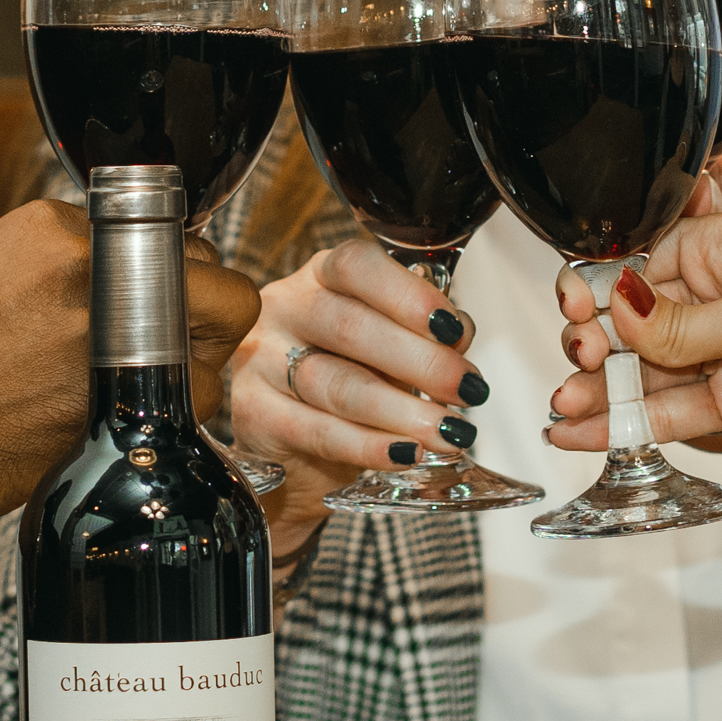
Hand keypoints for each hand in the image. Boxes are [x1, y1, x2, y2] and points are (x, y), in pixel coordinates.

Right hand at [0, 202, 264, 570]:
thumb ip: (53, 272)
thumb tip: (114, 286)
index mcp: (50, 229)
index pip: (166, 233)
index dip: (170, 277)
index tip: (151, 305)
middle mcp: (89, 271)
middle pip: (212, 282)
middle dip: (198, 319)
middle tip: (158, 354)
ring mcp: (107, 340)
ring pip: (214, 347)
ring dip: (193, 372)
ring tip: (131, 396)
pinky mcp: (111, 409)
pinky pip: (187, 407)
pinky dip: (169, 421)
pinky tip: (115, 427)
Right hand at [233, 244, 489, 556]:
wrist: (292, 447)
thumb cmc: (347, 378)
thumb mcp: (388, 347)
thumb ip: (424, 333)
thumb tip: (458, 333)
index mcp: (320, 277)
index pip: (357, 266)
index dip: (408, 295)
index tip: (453, 329)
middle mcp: (284, 309)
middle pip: (351, 328)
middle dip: (421, 361)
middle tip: (468, 389)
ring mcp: (261, 361)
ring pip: (337, 385)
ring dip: (402, 411)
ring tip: (449, 431)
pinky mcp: (253, 415)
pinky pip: (318, 432)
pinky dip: (369, 446)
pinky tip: (406, 453)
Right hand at [550, 157, 721, 455]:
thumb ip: (677, 323)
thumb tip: (619, 308)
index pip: (648, 259)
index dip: (608, 287)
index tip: (579, 310)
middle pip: (639, 317)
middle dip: (599, 339)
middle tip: (582, 359)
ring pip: (647, 369)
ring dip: (603, 389)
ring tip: (565, 408)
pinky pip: (666, 411)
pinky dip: (625, 422)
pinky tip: (584, 431)